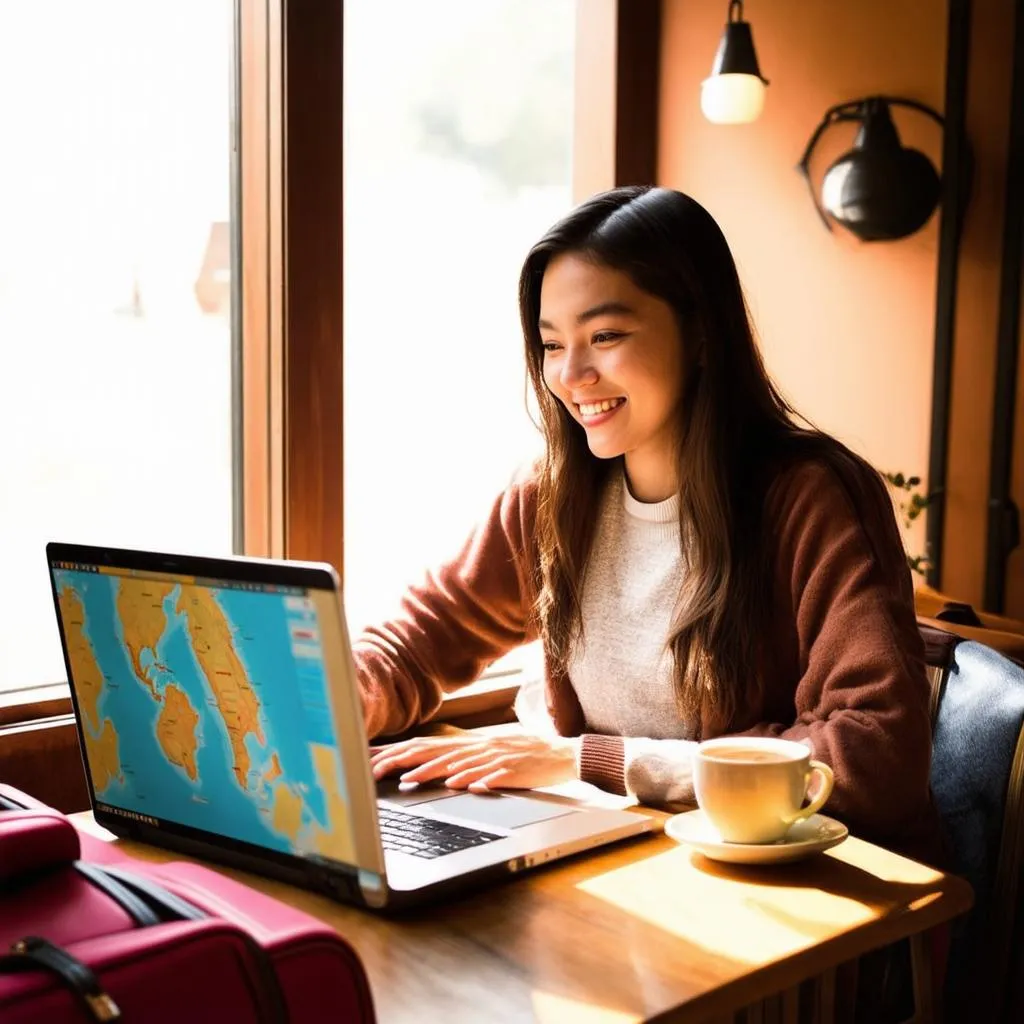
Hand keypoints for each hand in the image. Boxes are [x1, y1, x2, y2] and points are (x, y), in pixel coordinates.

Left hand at [369, 733, 580, 791]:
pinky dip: (473, 779)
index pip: (431, 745)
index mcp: (475, 743)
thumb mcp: (495, 752)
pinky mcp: (514, 769)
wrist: (566, 754)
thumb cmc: (530, 756)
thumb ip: (469, 759)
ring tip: (410, 780)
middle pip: (438, 752)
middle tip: (380, 770)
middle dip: (407, 761)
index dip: (403, 751)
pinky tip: (458, 785)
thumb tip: (443, 770)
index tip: (377, 759)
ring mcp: (497, 756)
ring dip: (432, 771)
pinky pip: (490, 774)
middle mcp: (481, 745)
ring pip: (458, 763)